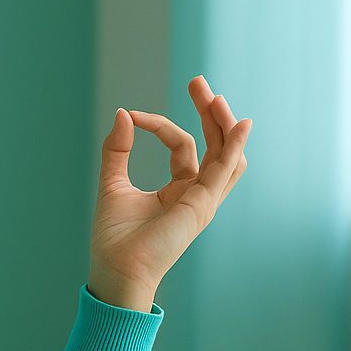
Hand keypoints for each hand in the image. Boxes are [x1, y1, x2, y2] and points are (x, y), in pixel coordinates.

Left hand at [87, 76, 251, 311]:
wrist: (116, 269)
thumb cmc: (114, 238)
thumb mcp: (112, 184)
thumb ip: (117, 150)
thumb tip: (123, 114)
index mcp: (179, 188)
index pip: (182, 145)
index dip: (159, 125)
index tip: (133, 116)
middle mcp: (197, 192)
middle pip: (214, 144)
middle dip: (208, 112)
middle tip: (198, 82)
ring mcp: (204, 199)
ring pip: (227, 154)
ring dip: (223, 124)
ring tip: (214, 96)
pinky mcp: (203, 205)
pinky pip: (226, 171)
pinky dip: (234, 146)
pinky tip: (238, 123)